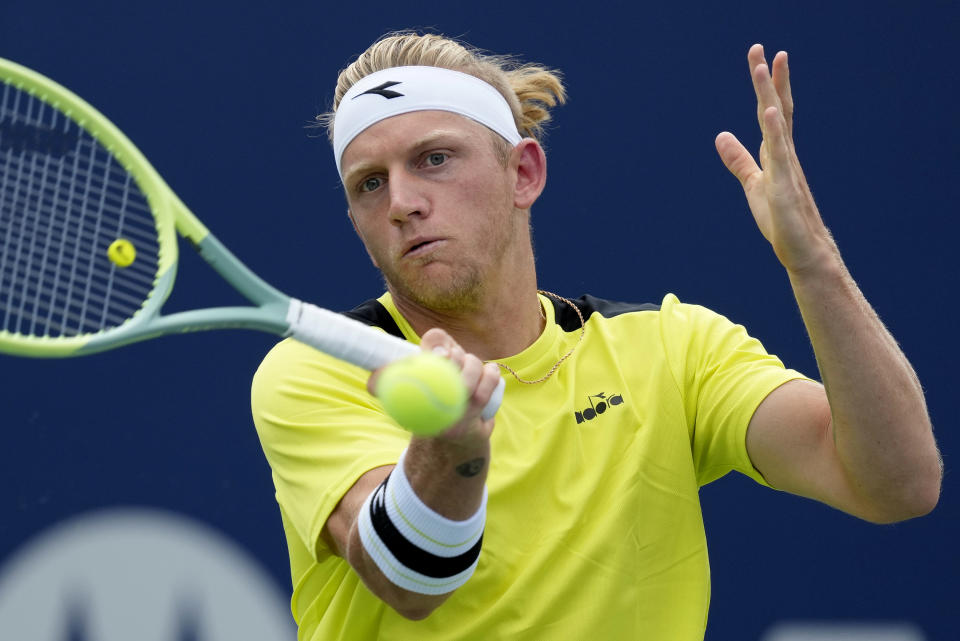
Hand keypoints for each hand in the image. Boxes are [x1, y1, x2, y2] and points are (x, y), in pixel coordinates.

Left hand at [368, 328, 499, 445]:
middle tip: (453, 387)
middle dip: (457, 367)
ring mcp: (474, 367)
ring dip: (472, 385)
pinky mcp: (490, 378)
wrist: (448, 432)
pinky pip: (493, 377)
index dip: (438, 345)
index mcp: (432, 353)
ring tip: (463, 404)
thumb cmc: (422, 410)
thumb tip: (372, 382)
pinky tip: (478, 404)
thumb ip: (385, 386)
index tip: (437, 358)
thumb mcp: (401, 398)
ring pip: (477, 365)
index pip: (436, 337)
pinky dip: (486, 389)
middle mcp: (454, 356)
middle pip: (459, 352)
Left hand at [715, 44, 836, 274]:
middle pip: (777, 109)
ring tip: (765, 67)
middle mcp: (785, 154)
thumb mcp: (754, 184)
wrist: (803, 251)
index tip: (761, 57)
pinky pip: (780, 156)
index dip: (766, 85)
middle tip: (762, 49)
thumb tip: (721, 135)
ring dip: (770, 95)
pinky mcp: (784, 188)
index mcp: (777, 153)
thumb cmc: (782, 220)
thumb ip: (739, 160)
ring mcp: (787, 169)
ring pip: (778, 125)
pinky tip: (772, 112)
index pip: (771, 111)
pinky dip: (776, 132)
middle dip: (769, 79)